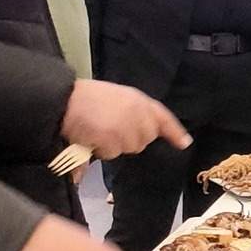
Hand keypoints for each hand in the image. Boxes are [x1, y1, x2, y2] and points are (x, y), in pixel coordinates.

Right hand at [62, 79, 190, 159]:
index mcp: (138, 100)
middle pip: (145, 139)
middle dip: (131, 139)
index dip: (174, 131)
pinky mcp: (114, 141)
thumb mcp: (115, 98)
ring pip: (128, 148)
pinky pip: (110, 153)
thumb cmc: (85, 97)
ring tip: (97, 129)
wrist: (65, 100)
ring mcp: (127, 129)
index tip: (184, 143)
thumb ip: (132, 114)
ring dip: (114, 145)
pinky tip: (90, 135)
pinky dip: (100, 149)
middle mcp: (138, 114)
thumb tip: (143, 135)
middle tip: (109, 127)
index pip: (162, 117)